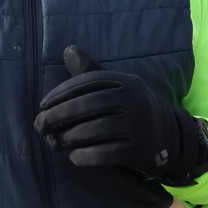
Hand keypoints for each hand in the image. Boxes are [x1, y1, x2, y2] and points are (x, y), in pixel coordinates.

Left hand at [34, 44, 207, 183]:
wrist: (168, 135)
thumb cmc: (130, 109)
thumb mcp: (116, 87)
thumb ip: (91, 71)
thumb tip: (68, 50)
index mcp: (126, 81)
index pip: (89, 82)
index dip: (62, 93)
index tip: (42, 105)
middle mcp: (134, 100)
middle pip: (90, 105)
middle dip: (59, 115)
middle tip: (39, 126)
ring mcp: (139, 125)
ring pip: (98, 129)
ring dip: (70, 137)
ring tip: (54, 142)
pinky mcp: (140, 149)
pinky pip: (108, 154)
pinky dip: (86, 156)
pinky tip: (73, 157)